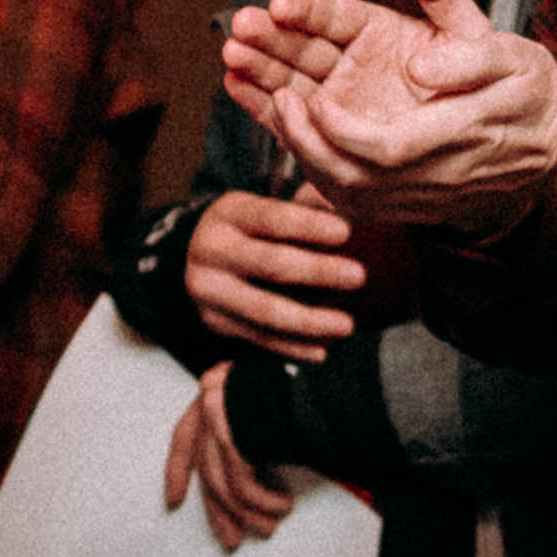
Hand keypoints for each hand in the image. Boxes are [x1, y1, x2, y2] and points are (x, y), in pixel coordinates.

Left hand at [161, 369, 299, 552]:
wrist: (329, 384)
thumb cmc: (306, 396)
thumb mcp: (266, 410)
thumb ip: (243, 432)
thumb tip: (233, 478)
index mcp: (215, 389)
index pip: (184, 436)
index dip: (178, 469)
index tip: (174, 499)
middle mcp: (211, 396)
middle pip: (203, 465)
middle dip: (218, 508)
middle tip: (230, 538)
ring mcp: (219, 413)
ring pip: (222, 480)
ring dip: (248, 511)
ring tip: (269, 525)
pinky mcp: (235, 435)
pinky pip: (242, 484)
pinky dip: (263, 502)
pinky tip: (281, 506)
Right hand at [184, 188, 369, 366]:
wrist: (198, 259)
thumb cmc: (252, 232)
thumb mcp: (267, 209)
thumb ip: (307, 207)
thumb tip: (350, 206)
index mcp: (229, 214)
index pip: (271, 218)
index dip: (309, 226)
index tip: (346, 232)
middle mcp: (211, 251)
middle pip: (270, 263)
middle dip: (319, 271)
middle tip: (359, 276)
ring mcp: (210, 291)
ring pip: (265, 311)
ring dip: (310, 321)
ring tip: (347, 325)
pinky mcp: (216, 323)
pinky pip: (260, 340)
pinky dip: (293, 347)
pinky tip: (321, 349)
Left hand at [259, 0, 556, 233]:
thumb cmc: (528, 87)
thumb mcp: (507, 50)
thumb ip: (466, 51)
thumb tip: (419, 62)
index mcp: (462, 133)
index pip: (389, 148)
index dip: (340, 128)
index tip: (311, 95)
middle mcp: (441, 175)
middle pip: (359, 179)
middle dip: (308, 143)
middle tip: (281, 99)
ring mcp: (429, 198)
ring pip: (354, 197)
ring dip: (307, 158)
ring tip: (280, 112)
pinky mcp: (419, 207)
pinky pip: (360, 204)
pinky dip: (320, 177)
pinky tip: (297, 141)